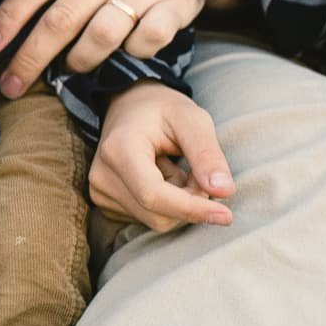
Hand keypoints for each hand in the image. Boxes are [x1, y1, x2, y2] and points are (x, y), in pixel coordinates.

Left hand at [0, 0, 254, 94]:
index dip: (9, 18)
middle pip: (63, 18)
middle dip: (31, 57)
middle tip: (10, 85)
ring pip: (102, 36)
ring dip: (77, 61)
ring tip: (63, 69)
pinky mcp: (177, 6)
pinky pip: (146, 42)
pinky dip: (127, 55)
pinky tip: (114, 56)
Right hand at [89, 82, 234, 231]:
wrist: (129, 105)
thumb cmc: (162, 109)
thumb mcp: (191, 120)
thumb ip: (207, 154)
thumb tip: (224, 192)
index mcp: (119, 150)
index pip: (154, 195)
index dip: (191, 209)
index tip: (226, 215)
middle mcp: (102, 175)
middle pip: (158, 214)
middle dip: (191, 200)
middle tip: (199, 171)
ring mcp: (100, 191)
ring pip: (156, 220)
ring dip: (181, 202)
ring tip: (178, 169)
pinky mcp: (105, 201)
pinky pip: (148, 218)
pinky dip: (167, 205)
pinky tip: (163, 178)